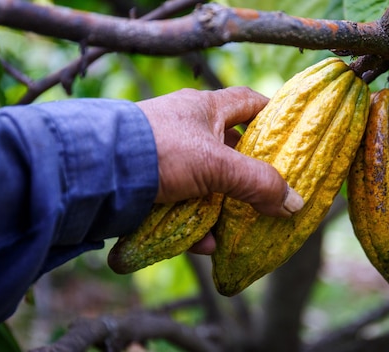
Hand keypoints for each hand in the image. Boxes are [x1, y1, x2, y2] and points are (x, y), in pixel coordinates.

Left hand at [137, 87, 303, 253]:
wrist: (94, 172)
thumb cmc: (159, 151)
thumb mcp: (216, 165)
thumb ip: (257, 183)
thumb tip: (294, 203)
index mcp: (204, 108)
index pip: (247, 102)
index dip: (272, 114)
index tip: (289, 135)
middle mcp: (186, 128)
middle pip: (229, 148)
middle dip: (249, 173)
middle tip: (269, 192)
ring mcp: (167, 156)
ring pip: (207, 181)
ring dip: (224, 205)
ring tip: (240, 227)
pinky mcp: (152, 183)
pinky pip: (183, 204)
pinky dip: (196, 224)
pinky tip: (205, 244)